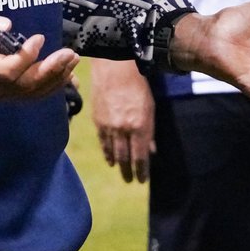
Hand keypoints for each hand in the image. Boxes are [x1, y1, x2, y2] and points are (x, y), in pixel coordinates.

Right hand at [0, 9, 77, 101]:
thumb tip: (6, 25)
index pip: (8, 70)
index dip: (26, 57)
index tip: (39, 37)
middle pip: (26, 84)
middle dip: (51, 69)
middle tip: (69, 53)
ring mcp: (2, 93)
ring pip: (34, 91)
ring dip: (57, 77)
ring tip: (73, 59)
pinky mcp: (11, 93)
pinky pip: (35, 94)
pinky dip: (54, 85)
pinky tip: (70, 76)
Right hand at [89, 59, 153, 182]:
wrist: (115, 70)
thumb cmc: (138, 88)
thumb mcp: (150, 109)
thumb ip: (150, 132)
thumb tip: (151, 151)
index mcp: (139, 126)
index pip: (140, 157)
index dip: (142, 171)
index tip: (142, 180)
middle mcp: (123, 129)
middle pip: (125, 159)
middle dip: (129, 172)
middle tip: (131, 180)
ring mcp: (109, 127)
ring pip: (113, 153)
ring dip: (118, 166)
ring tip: (122, 174)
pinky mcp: (98, 122)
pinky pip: (103, 143)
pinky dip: (107, 154)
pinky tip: (110, 161)